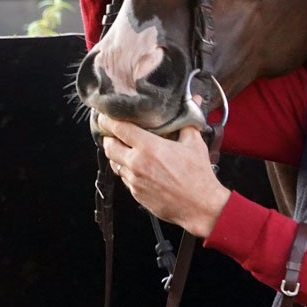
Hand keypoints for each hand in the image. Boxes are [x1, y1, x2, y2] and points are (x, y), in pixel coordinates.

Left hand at [99, 113, 230, 237]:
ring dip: (119, 156)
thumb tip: (194, 101)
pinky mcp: (136, 194)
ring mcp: (134, 180)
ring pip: (115, 164)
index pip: (119, 129)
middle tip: (115, 134)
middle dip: (109, 138)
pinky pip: (125, 179)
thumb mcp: (195, 144)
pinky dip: (129, 172)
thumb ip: (187, 122)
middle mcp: (136, 163)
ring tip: (128, 151)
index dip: (108, 121)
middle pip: (109, 147)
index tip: (106, 116)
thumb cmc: (199, 175)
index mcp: (148, 147)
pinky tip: (141, 169)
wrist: (200, 206)